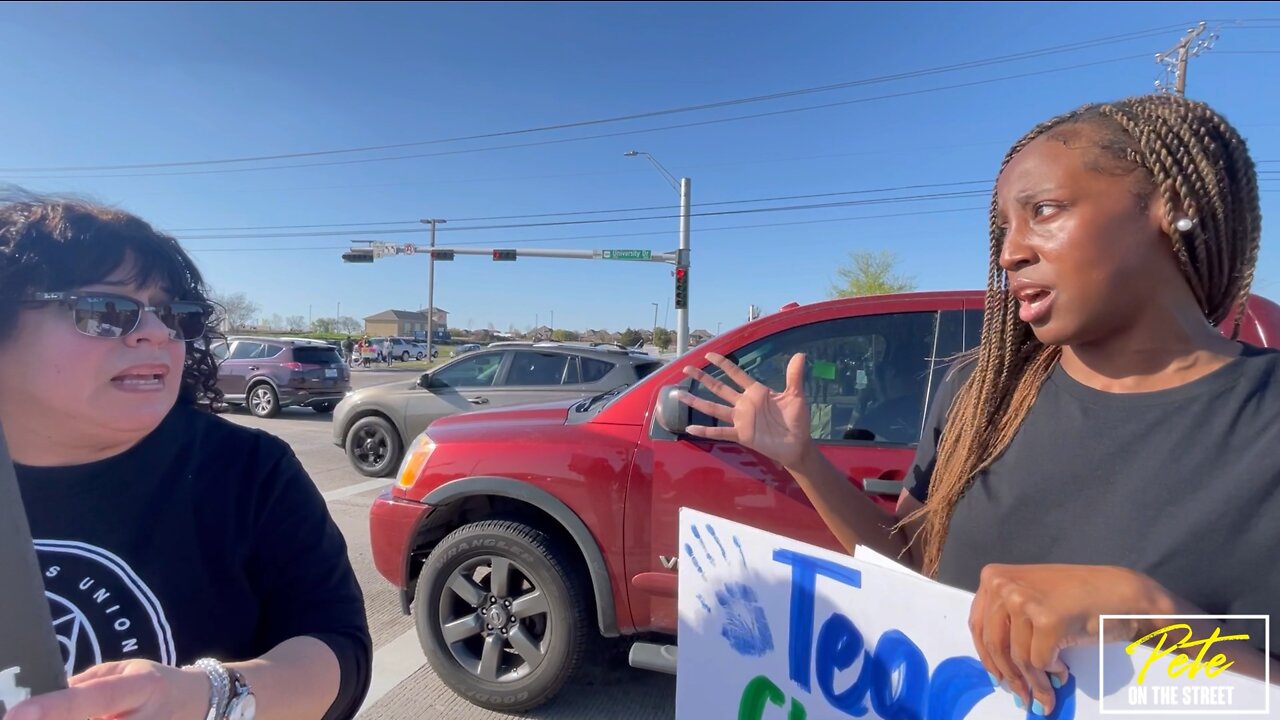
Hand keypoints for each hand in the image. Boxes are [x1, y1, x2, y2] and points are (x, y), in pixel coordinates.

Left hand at [5, 660, 210, 719]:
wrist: (199, 702)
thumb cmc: (156, 683)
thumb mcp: (127, 670)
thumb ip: (87, 683)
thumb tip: (46, 694)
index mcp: (143, 685)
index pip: (93, 696)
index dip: (55, 707)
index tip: (17, 714)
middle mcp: (147, 717)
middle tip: (25, 718)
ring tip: (79, 713)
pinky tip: (101, 718)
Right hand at [675, 352, 812, 467]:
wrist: (797, 444)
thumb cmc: (797, 420)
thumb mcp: (796, 396)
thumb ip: (794, 376)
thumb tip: (800, 354)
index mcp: (756, 392)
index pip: (736, 374)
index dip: (723, 364)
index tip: (708, 354)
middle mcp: (744, 403)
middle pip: (719, 388)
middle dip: (703, 378)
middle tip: (686, 369)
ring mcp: (740, 419)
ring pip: (714, 408)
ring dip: (696, 402)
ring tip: (679, 395)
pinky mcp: (741, 434)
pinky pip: (719, 431)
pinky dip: (705, 430)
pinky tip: (690, 428)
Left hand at [969, 563, 1168, 715]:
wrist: (1121, 591)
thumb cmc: (1078, 596)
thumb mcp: (1030, 596)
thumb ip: (1007, 619)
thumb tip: (996, 663)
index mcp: (994, 577)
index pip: (977, 625)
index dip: (987, 657)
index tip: (996, 677)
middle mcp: (1003, 585)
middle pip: (995, 644)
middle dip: (1010, 676)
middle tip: (1021, 696)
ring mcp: (1023, 601)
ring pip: (1018, 657)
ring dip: (1034, 682)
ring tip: (1046, 692)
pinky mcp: (1047, 620)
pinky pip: (1040, 661)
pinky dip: (1050, 673)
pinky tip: (1061, 673)